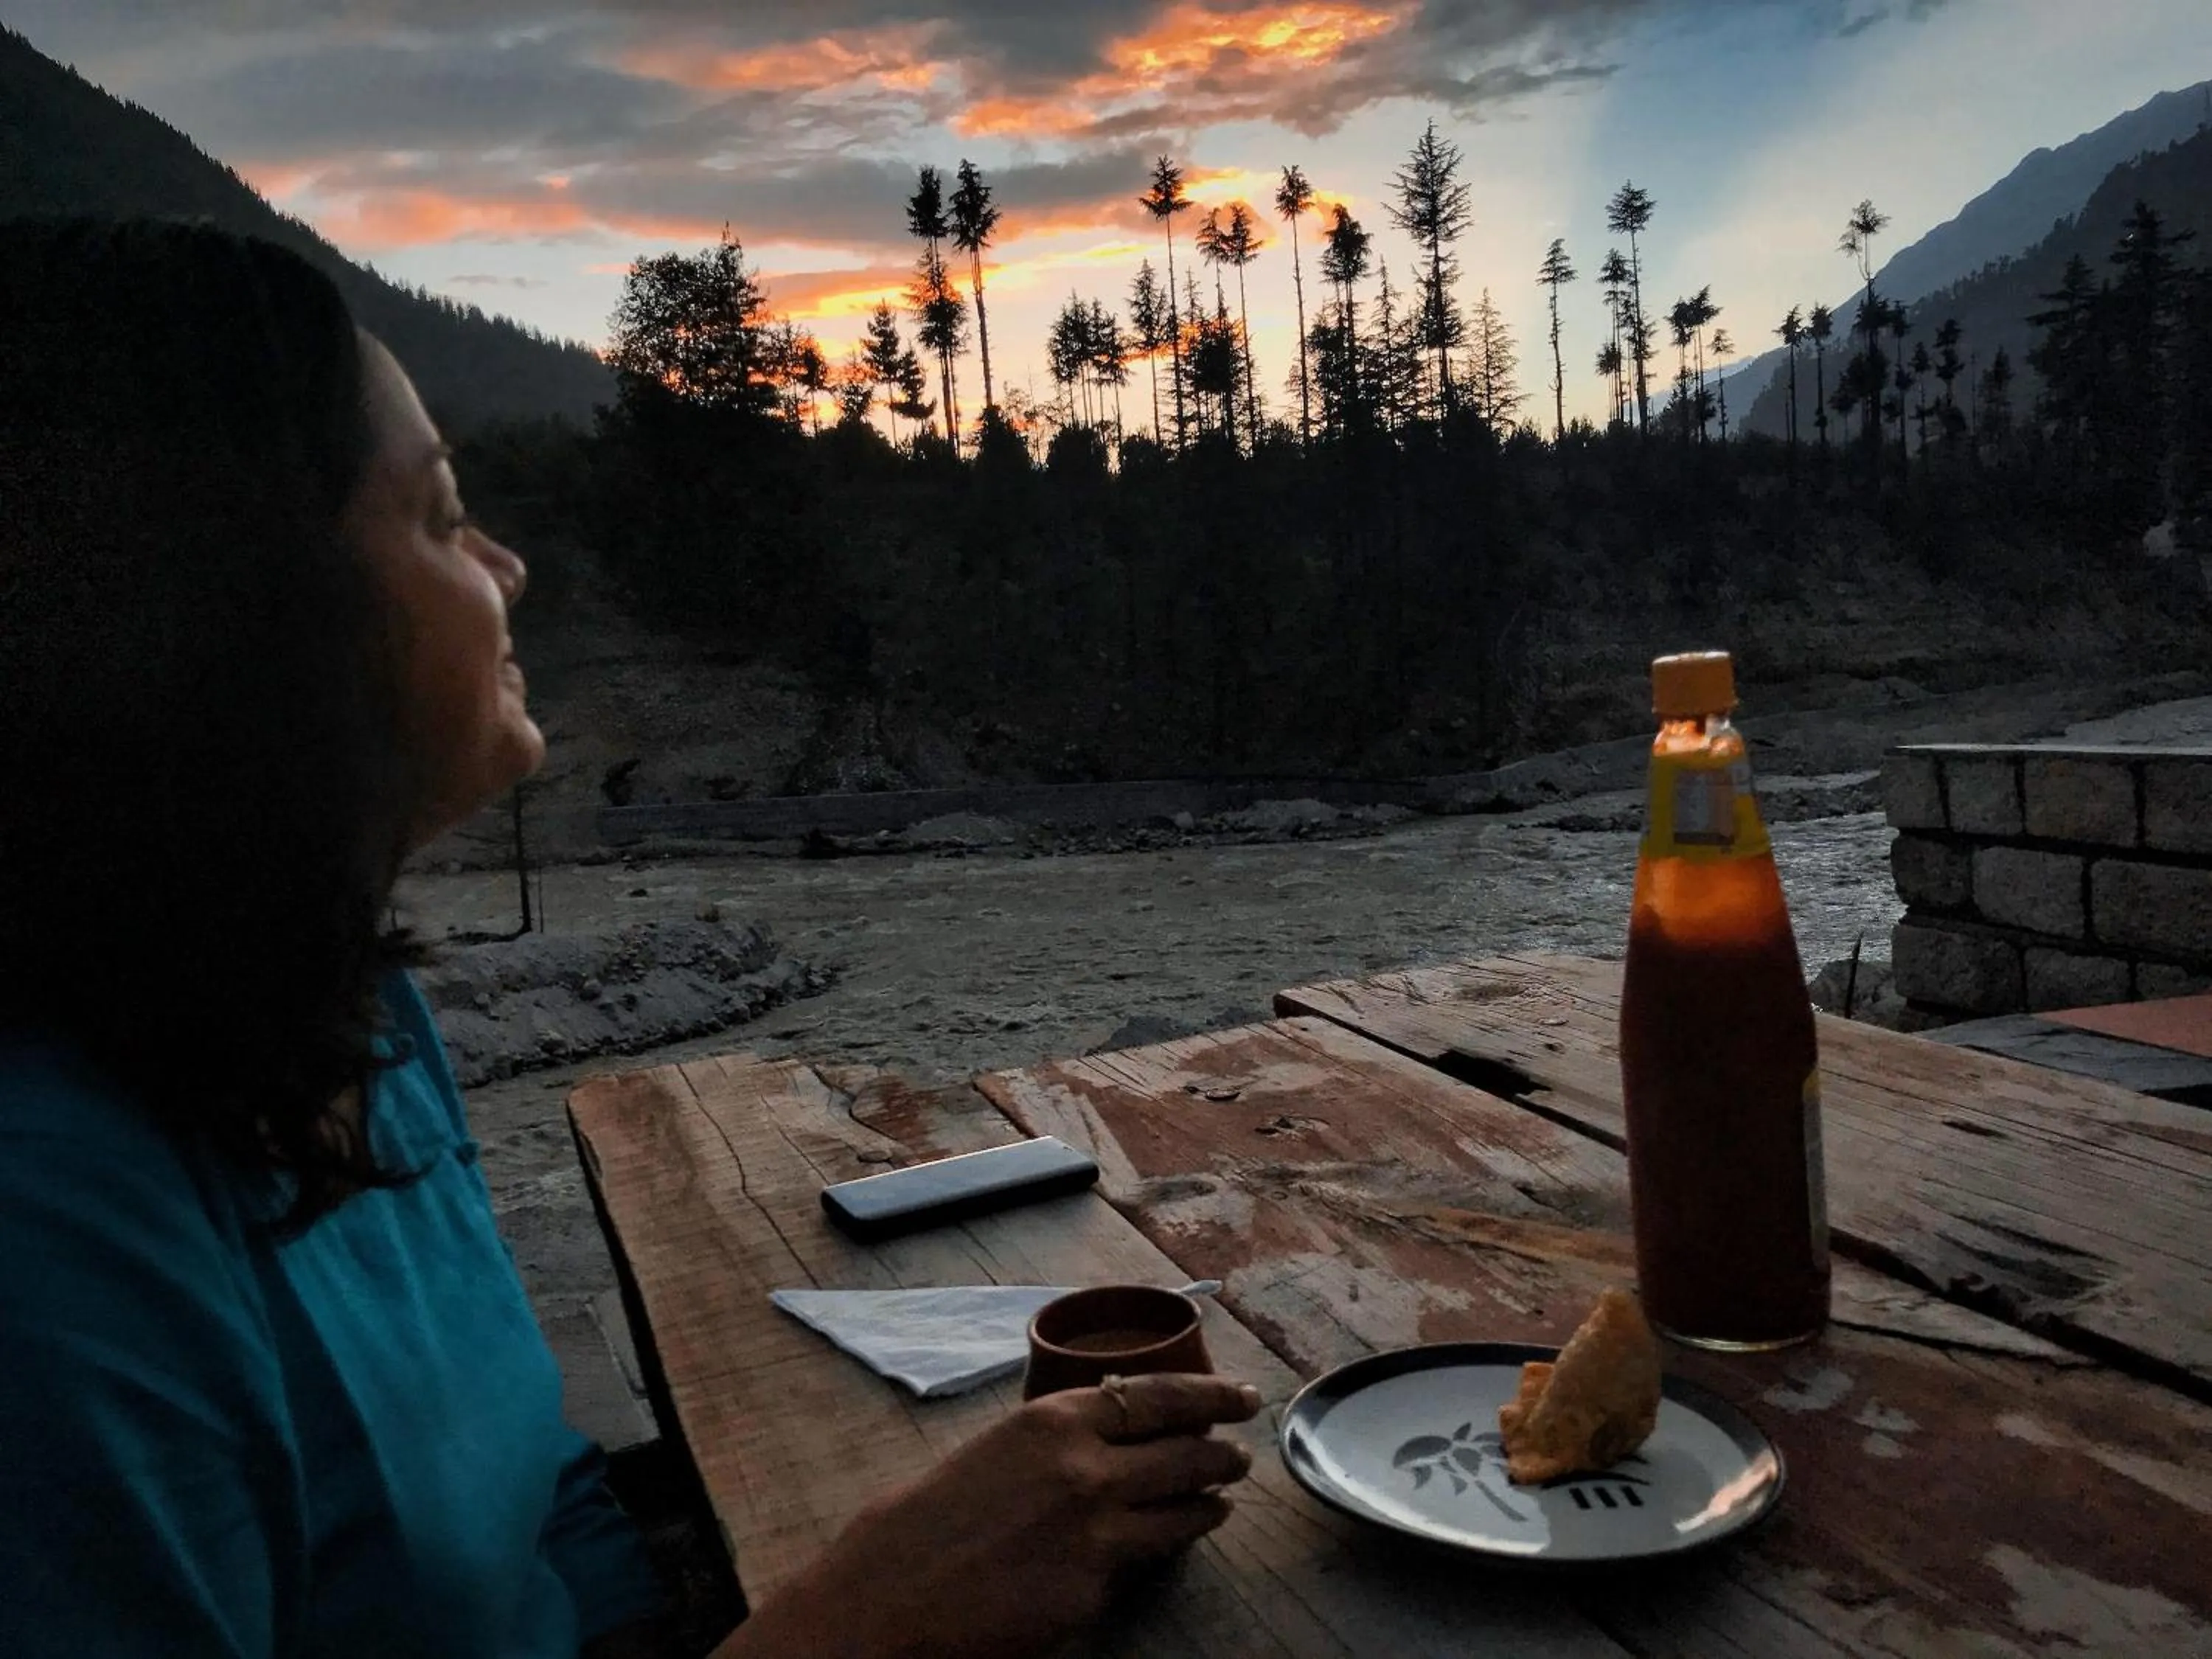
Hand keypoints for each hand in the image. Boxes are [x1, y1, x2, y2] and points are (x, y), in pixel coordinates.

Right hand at [727, 1373, 1262, 1658]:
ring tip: (1222, 1500)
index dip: (1212, 1397)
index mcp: (1054, 1421)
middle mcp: (1086, 1468)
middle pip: (1186, 1453)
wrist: (887, 1597)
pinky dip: (1160, 1554)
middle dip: (1223, 1454)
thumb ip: (1055, 1445)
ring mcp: (1096, 1533)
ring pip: (1183, 1512)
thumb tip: (1103, 1445)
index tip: (1242, 1397)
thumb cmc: (923, 1521)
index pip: (1160, 1398)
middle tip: (1241, 1453)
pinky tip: (1166, 1550)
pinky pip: (1141, 1566)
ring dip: (1210, 1504)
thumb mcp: (995, 1452)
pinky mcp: (1093, 1591)